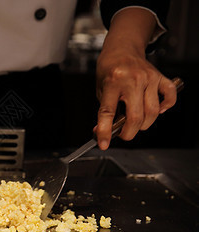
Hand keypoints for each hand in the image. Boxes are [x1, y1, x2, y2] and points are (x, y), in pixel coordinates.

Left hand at [94, 7, 176, 149]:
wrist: (122, 49)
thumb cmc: (109, 70)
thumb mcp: (100, 90)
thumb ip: (104, 111)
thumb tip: (103, 133)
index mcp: (113, 82)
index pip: (108, 112)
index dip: (105, 131)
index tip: (103, 144)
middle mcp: (133, 80)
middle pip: (136, 116)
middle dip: (128, 133)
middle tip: (123, 134)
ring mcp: (149, 78)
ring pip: (152, 112)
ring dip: (144, 124)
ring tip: (135, 123)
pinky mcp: (160, 77)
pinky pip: (170, 97)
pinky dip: (166, 107)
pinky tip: (157, 110)